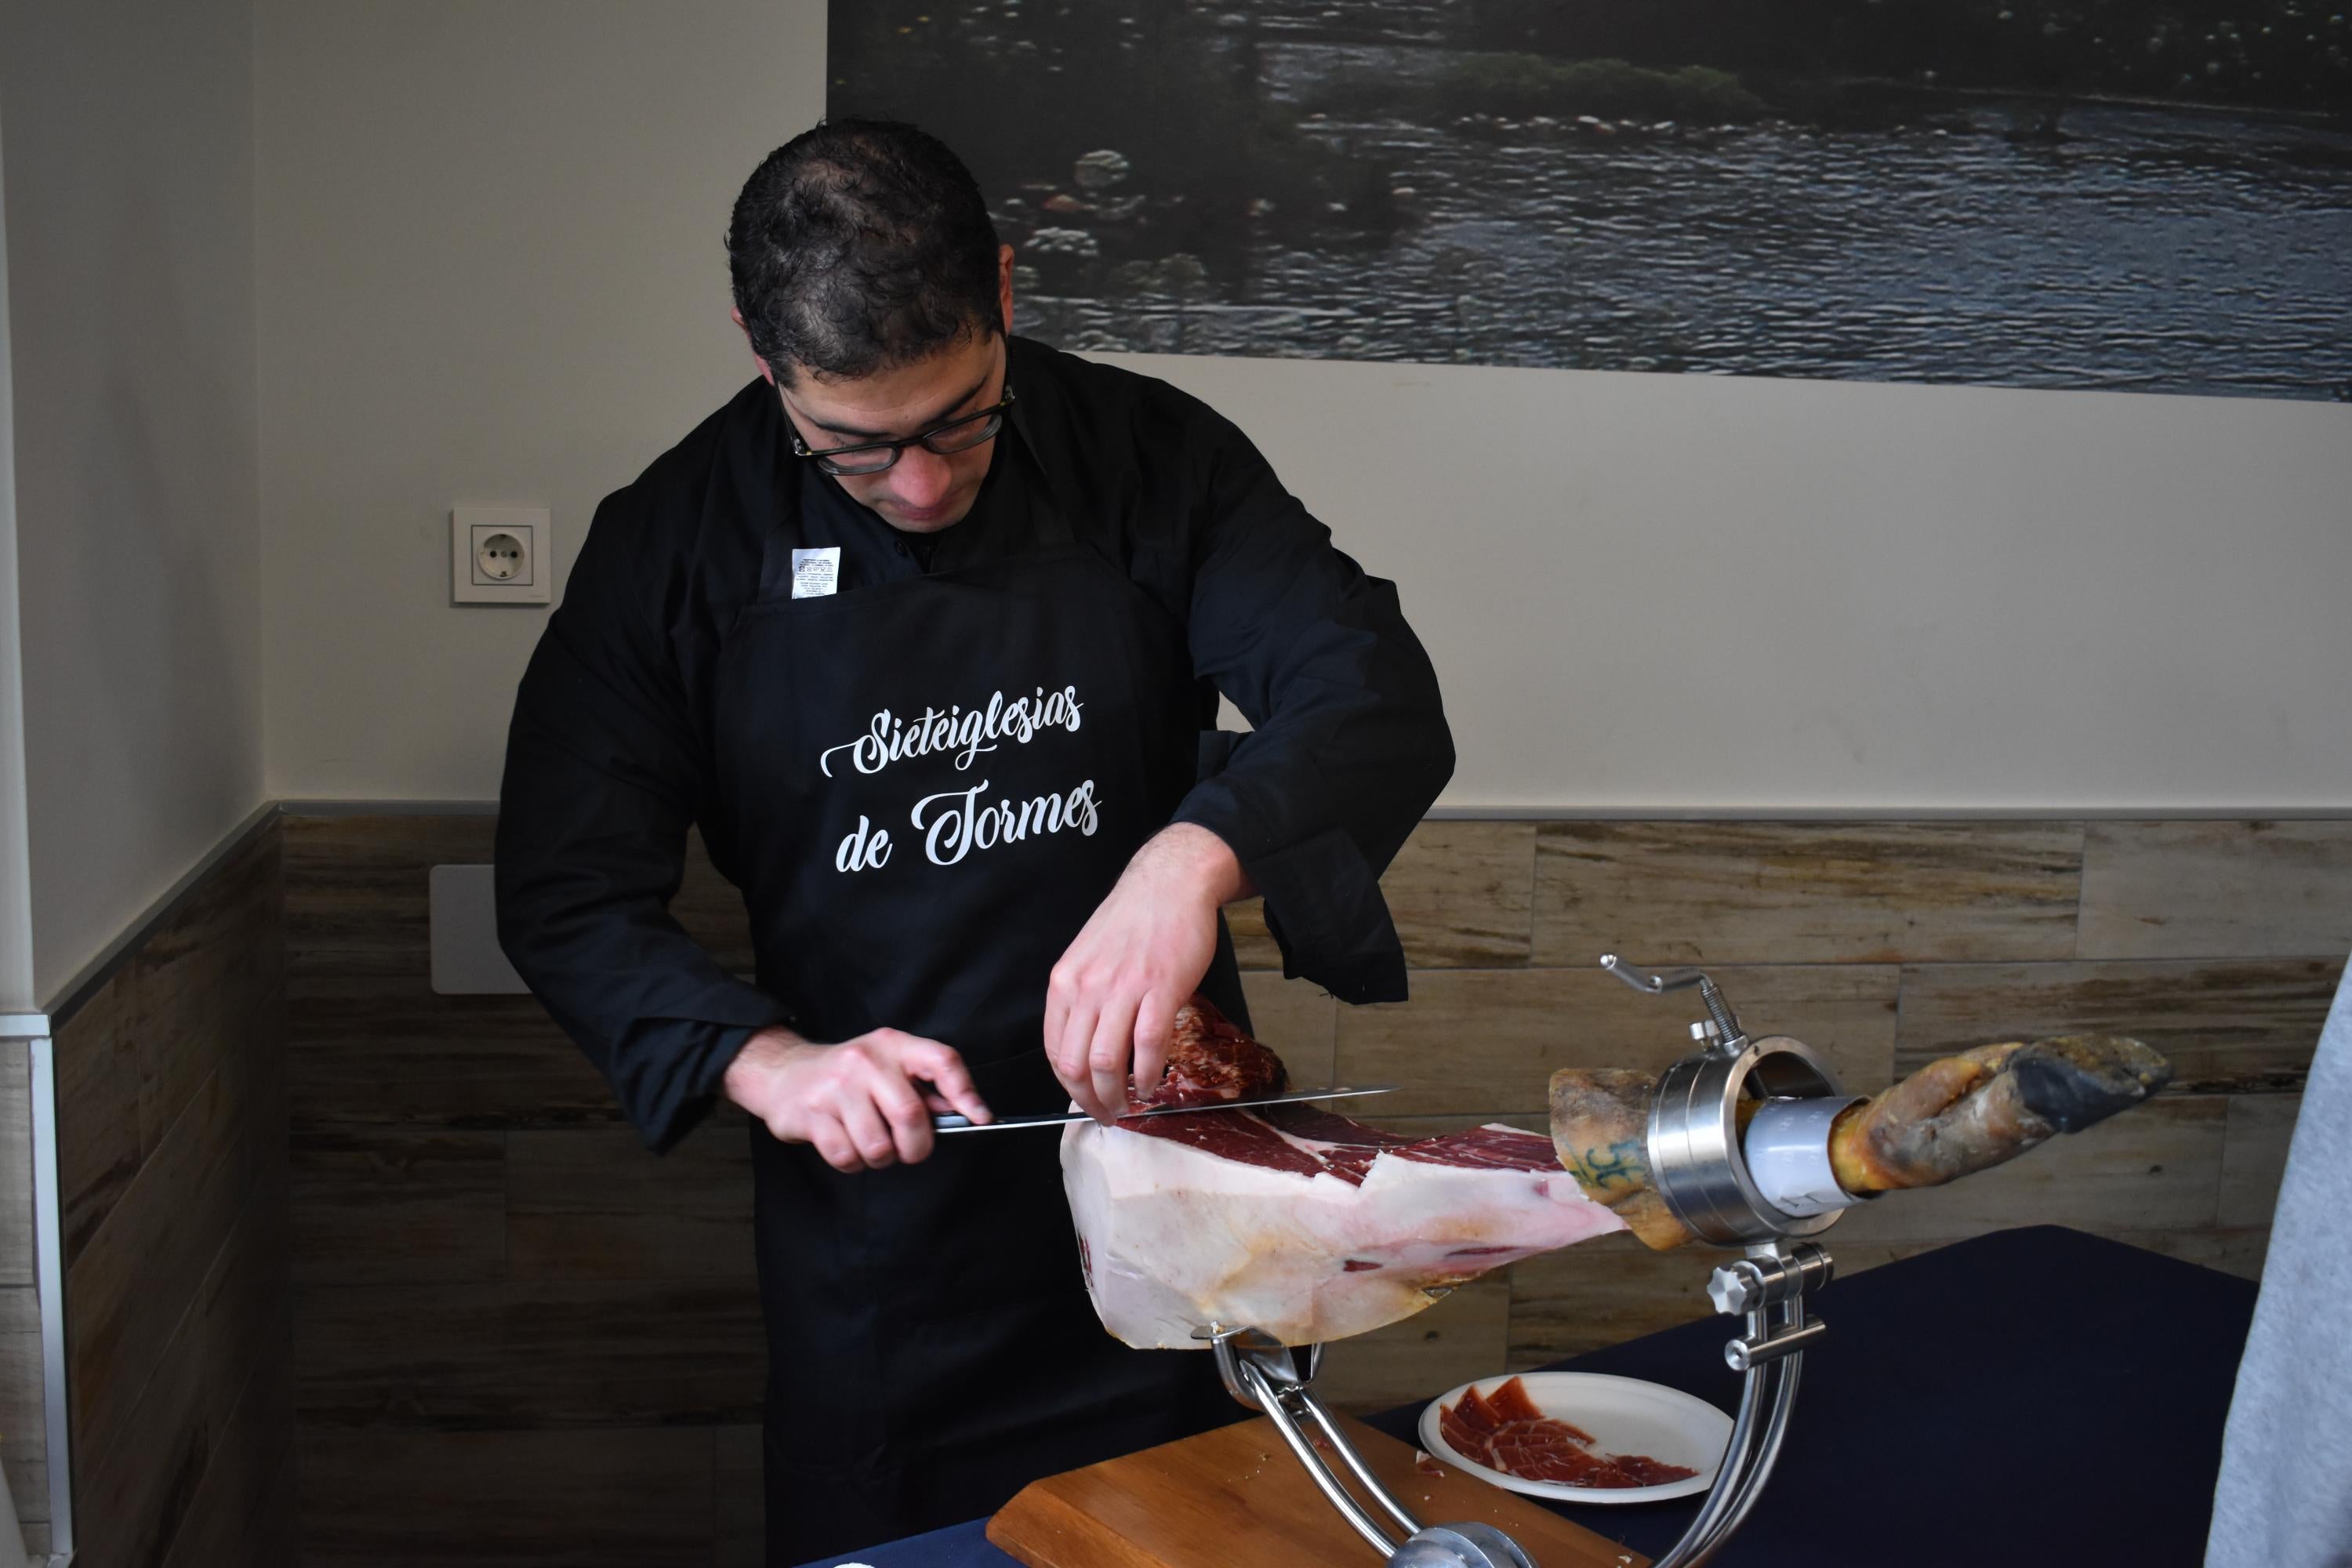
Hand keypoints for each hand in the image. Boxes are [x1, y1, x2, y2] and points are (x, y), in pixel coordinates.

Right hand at [722, 1025, 991, 1171]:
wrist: (784, 1073)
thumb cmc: (848, 1076)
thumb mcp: (888, 1066)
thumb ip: (924, 1086)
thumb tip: (963, 1113)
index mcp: (893, 1045)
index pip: (942, 1060)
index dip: (966, 1092)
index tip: (981, 1118)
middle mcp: (865, 1062)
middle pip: (910, 1115)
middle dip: (916, 1146)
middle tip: (909, 1149)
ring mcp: (836, 1087)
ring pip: (878, 1145)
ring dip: (880, 1158)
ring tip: (871, 1144)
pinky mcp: (811, 1114)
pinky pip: (847, 1156)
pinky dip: (853, 1162)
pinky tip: (847, 1145)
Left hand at [1045, 823, 1254, 1123]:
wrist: (1169, 883)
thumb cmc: (1132, 920)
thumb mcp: (1089, 956)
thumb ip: (1082, 997)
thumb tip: (1085, 1045)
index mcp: (1065, 982)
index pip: (1054, 1050)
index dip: (1067, 1087)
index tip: (1084, 1100)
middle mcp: (1087, 987)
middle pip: (1075, 1064)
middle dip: (1089, 1101)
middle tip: (1106, 1114)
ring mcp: (1123, 988)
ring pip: (1107, 1061)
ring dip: (1116, 1095)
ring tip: (1129, 1105)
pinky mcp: (1160, 989)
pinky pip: (1148, 1045)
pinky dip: (1148, 1074)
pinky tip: (1153, 1084)